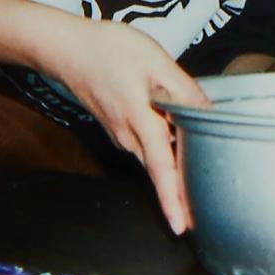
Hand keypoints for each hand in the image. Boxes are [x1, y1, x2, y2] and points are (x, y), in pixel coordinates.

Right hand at [41, 20, 209, 235]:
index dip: (172, 199)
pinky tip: (179, 145)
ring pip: (153, 159)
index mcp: (140, 121)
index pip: (161, 168)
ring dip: (173, 172)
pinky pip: (146, 146)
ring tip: (197, 186)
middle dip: (179, 195)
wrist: (65, 48)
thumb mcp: (155, 61)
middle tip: (202, 215)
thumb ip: (183, 89)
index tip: (181, 226)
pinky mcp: (118, 128)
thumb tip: (208, 112)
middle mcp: (128, 137)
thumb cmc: (107, 50)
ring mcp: (121, 135)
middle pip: (160, 171)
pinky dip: (163, 152)